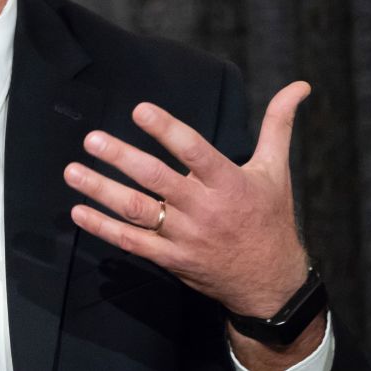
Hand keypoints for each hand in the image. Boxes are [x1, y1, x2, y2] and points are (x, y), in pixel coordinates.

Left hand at [63, 82, 311, 318]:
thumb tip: (299, 85)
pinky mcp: (171, 259)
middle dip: (122, 158)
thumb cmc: (269, 218)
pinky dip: (103, 228)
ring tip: (72, 171)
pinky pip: (132, 243)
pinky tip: (79, 211)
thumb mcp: (276, 171)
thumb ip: (278, 126)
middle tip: (92, 138)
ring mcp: (185, 236)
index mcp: (229, 184)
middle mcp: (204, 209)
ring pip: (137, 211)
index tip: (140, 110)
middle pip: (157, 180)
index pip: (195, 151)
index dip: (168, 130)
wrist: (270, 284)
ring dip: (101, 191)